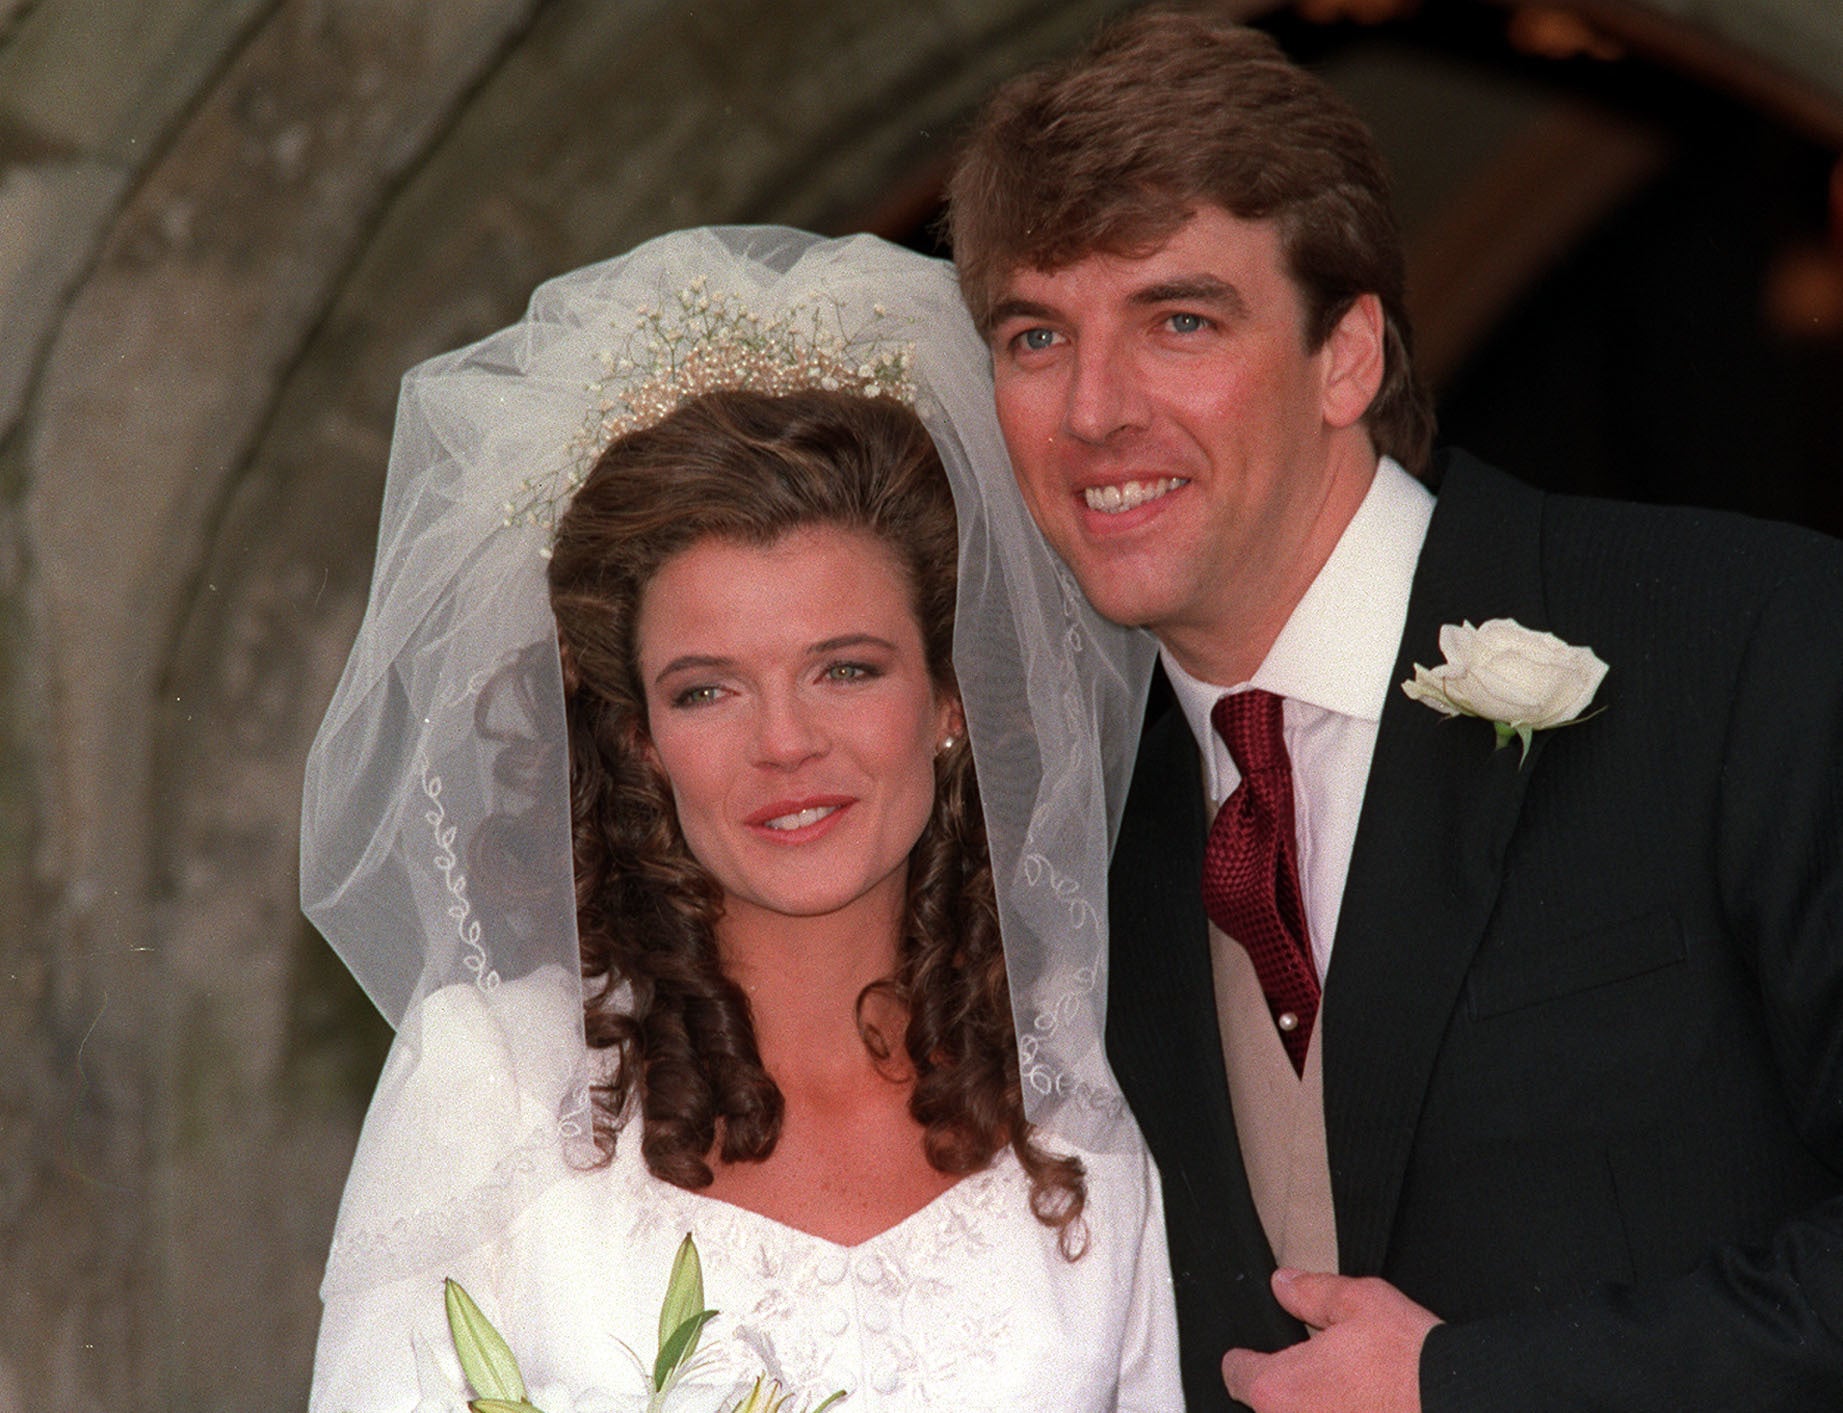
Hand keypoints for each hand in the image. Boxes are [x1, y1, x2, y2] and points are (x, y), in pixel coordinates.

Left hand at [1220, 1269, 1439, 1412]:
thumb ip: (1311, 1292)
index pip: (1236, 1374)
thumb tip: (1282, 1284)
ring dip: (1316, 1410)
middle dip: (1288, 1391)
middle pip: (1268, 1407)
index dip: (1248, 1359)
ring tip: (1351, 1396)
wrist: (1461, 1403)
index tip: (1258, 1357)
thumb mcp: (1359, 1302)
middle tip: (1323, 1376)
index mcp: (1278, 1388)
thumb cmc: (1410, 1360)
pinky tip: (1368, 1409)